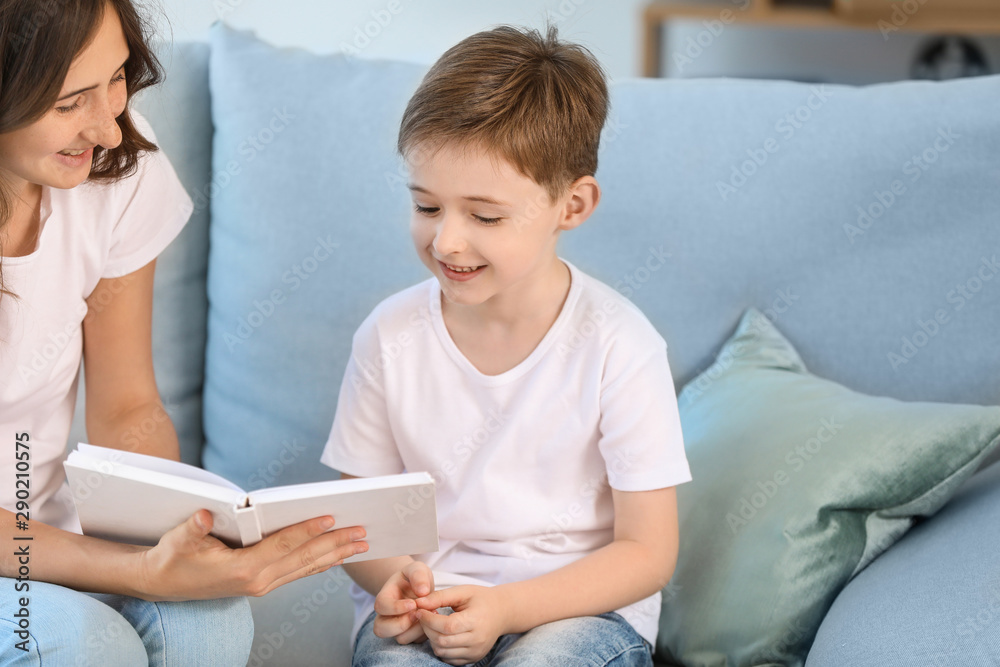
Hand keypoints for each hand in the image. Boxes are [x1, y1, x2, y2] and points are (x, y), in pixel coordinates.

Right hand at [136, 509, 367, 600]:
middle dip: (336, 544)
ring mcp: (262, 585)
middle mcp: (258, 581)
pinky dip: (320, 563)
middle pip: (305, 559)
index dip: (308, 530)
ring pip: (307, 568)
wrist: (160, 585)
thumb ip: (192, 528)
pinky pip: (298, 572)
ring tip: (361, 543)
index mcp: (242, 569)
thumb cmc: (170, 557)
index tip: (332, 517)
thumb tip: (206, 514)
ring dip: (335, 555)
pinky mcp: (262, 584)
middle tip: (364, 530)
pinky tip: (337, 555)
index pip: (284, 545)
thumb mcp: (176, 542)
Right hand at [373, 560, 434, 643]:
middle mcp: (386, 616)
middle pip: (381, 629)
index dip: (395, 608)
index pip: (381, 606)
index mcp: (385, 597)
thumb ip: (418, 575)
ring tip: (430, 614)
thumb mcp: (417, 568)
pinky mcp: (410, 634)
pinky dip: (424, 633)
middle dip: (401, 624)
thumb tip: (422, 591)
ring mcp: (396, 627)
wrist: (420, 587)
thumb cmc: (416, 577)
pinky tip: (433, 620)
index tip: (413, 603)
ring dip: (416, 630)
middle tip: (418, 613)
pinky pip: (414, 641)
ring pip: (399, 638)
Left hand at [415, 585, 508, 664]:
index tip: (420, 610)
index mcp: (476, 621)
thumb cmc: (481, 599)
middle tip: (425, 616)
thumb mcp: (463, 591)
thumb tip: (418, 602)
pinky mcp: (473, 658)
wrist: (502, 612)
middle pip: (442, 640)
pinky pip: (449, 659)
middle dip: (427, 628)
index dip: (429, 619)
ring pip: (442, 652)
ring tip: (434, 624)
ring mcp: (475, 651)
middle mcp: (477, 640)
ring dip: (432, 639)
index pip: (447, 626)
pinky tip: (442, 634)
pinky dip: (441, 648)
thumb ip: (440, 596)